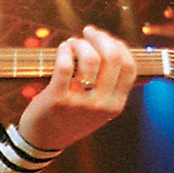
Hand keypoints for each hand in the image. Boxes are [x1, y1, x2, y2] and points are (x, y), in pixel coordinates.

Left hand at [17, 26, 136, 151]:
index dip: (120, 46)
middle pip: (113, 58)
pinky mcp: (58, 99)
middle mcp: (101, 105)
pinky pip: (65, 64)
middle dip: (101, 37)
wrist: (44, 140)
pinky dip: (65, 49)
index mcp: (115, 105)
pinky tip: (63, 48)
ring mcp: (79, 103)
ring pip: (91, 58)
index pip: (129, 67)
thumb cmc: (72, 117)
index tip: (107, 39)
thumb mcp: (100, 108)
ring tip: (73, 44)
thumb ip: (111, 84)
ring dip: (81, 43)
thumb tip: (121, 50)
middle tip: (89, 32)